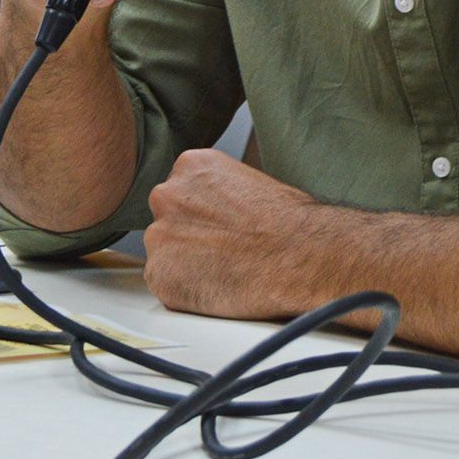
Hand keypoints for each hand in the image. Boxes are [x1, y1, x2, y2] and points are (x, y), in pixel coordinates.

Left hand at [143, 149, 320, 319]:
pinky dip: (186, 291)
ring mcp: (159, 236)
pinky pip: (166, 285)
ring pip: (164, 254)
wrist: (299, 255)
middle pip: (167, 220)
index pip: (179, 193)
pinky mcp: (160, 275)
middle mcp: (166, 194)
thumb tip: (211, 210)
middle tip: (221, 251)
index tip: (219, 228)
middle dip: (187, 237)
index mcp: (190, 166)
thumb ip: (216, 192)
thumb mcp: (247, 182)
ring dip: (185, 264)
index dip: (201, 216)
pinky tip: (218, 286)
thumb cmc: (287, 222)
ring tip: (225, 270)